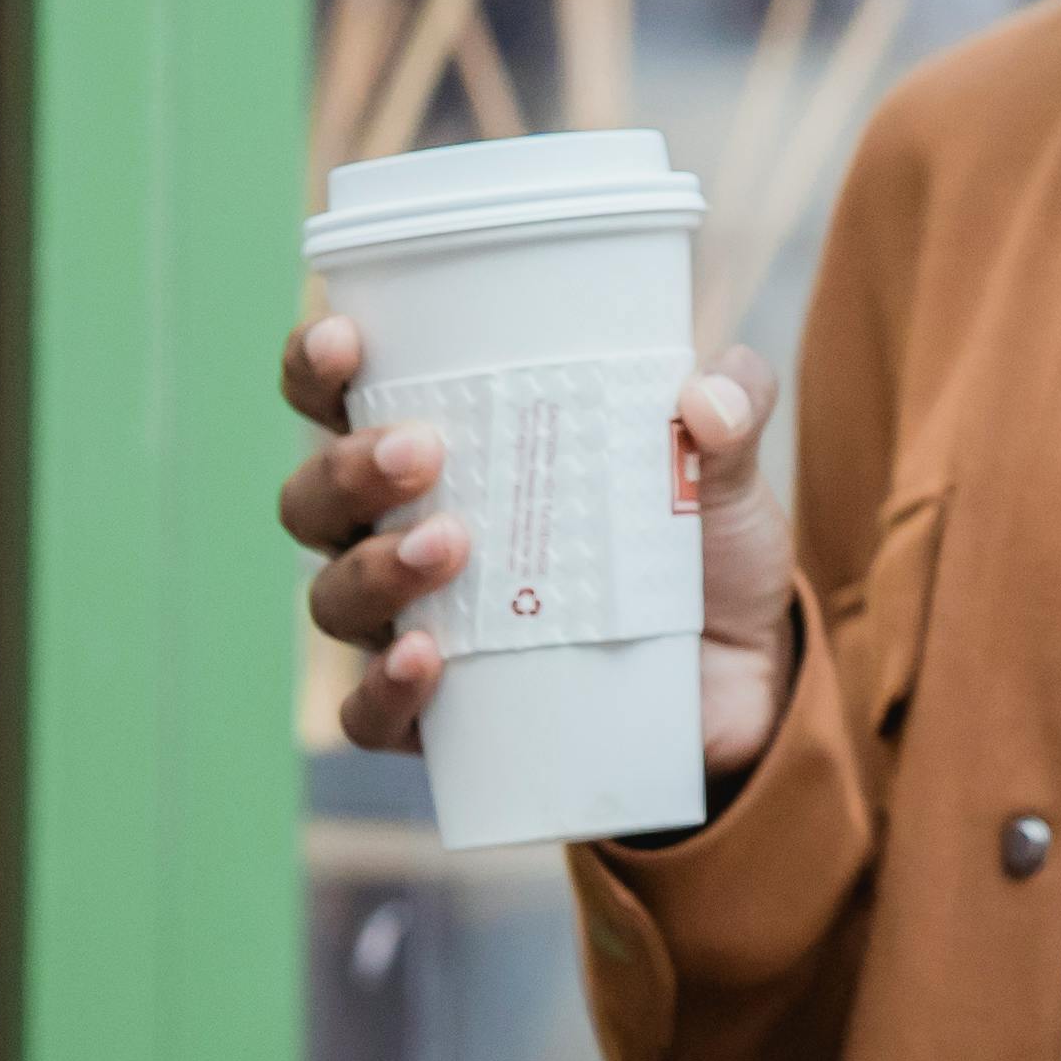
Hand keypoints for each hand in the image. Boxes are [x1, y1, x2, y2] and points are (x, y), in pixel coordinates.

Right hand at [279, 319, 797, 776]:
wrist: (745, 680)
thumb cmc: (700, 548)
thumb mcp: (723, 475)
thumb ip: (731, 418)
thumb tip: (711, 393)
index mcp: (444, 453)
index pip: (339, 399)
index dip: (316, 367)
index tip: (347, 341)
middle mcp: (402, 535)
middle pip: (315, 498)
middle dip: (349, 468)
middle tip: (423, 452)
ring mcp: (414, 628)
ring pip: (333, 598)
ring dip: (375, 568)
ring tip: (450, 548)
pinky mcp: (441, 719)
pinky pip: (371, 713)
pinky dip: (382, 688)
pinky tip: (424, 660)